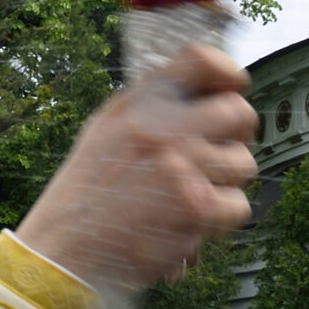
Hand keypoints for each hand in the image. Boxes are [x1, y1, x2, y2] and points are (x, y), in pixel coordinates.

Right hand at [15, 44, 256, 291]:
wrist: (65, 249)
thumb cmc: (87, 193)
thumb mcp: (106, 128)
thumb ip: (151, 104)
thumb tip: (205, 89)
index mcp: (141, 103)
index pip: (203, 59)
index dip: (228, 73)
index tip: (232, 89)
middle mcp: (162, 128)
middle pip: (239, 112)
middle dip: (237, 135)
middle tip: (218, 153)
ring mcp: (182, 168)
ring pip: (243, 164)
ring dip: (226, 183)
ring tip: (193, 194)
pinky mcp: (195, 209)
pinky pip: (237, 206)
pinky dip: (219, 220)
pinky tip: (190, 220)